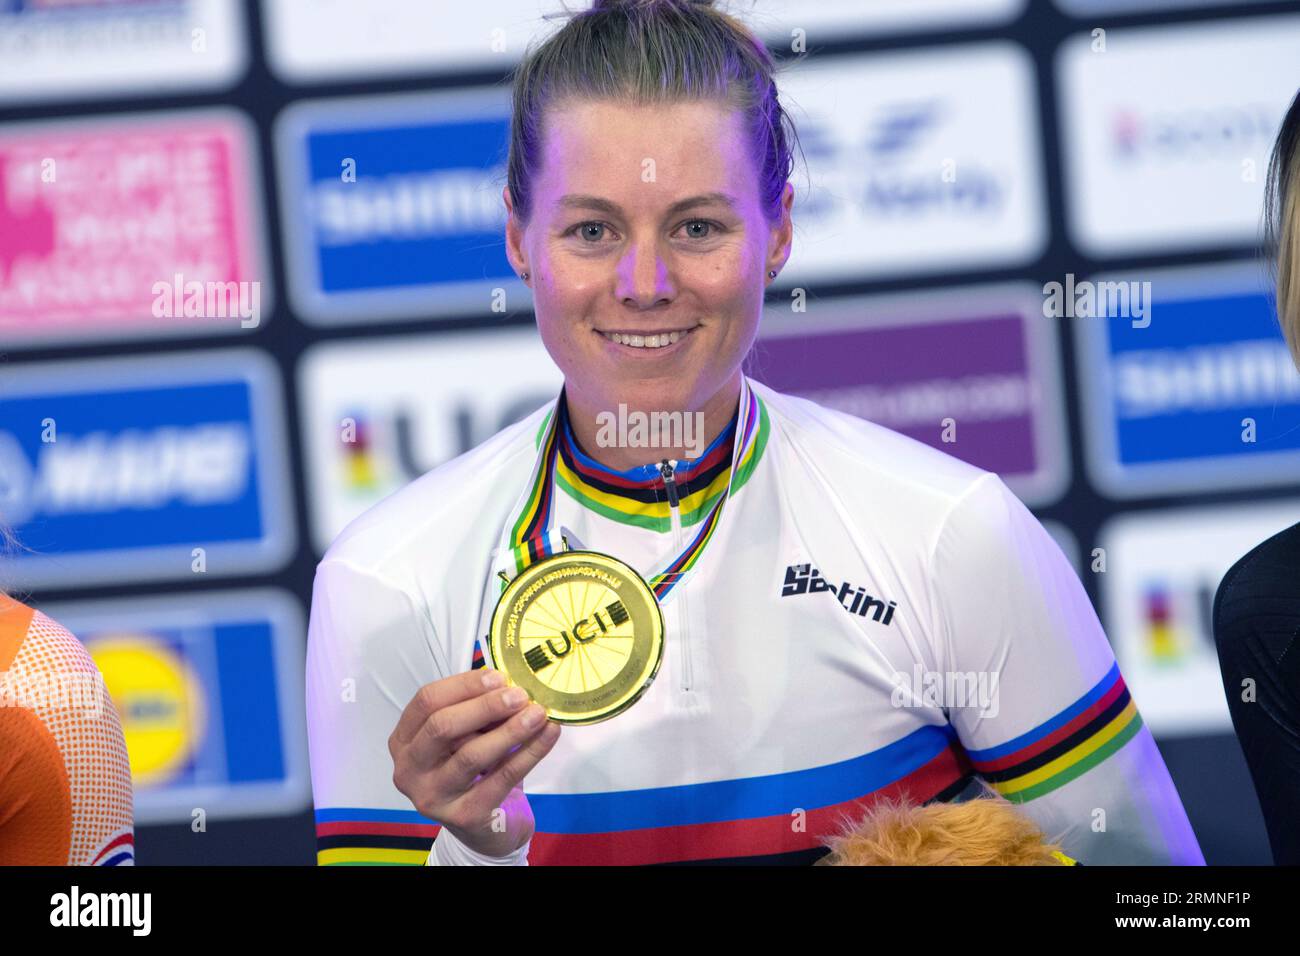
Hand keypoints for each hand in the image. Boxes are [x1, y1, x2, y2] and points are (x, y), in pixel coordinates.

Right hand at [389, 668, 560, 857]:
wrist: (489, 829)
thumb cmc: (476, 771)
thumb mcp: (468, 736)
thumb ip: (478, 711)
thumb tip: (508, 681)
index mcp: (403, 740)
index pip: (426, 701)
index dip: (463, 685)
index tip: (498, 676)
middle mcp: (409, 770)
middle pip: (442, 726)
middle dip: (485, 706)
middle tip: (520, 694)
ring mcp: (433, 797)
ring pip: (471, 755)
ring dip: (510, 729)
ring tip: (538, 713)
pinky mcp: (464, 817)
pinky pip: (502, 778)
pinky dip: (530, 753)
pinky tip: (548, 734)